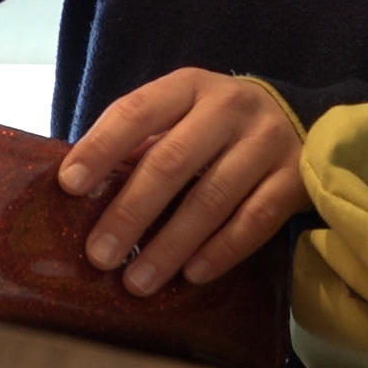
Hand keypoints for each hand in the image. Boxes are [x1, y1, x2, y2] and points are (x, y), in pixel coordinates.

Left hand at [58, 68, 308, 295]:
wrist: (298, 118)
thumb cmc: (216, 125)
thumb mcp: (181, 115)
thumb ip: (141, 142)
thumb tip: (84, 190)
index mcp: (189, 86)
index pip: (136, 111)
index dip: (101, 147)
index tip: (69, 185)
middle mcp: (229, 107)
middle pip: (171, 161)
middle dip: (130, 212)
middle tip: (99, 255)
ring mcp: (267, 141)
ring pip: (212, 198)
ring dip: (170, 245)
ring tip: (137, 281)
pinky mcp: (296, 177)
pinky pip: (255, 220)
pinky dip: (221, 250)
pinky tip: (192, 274)